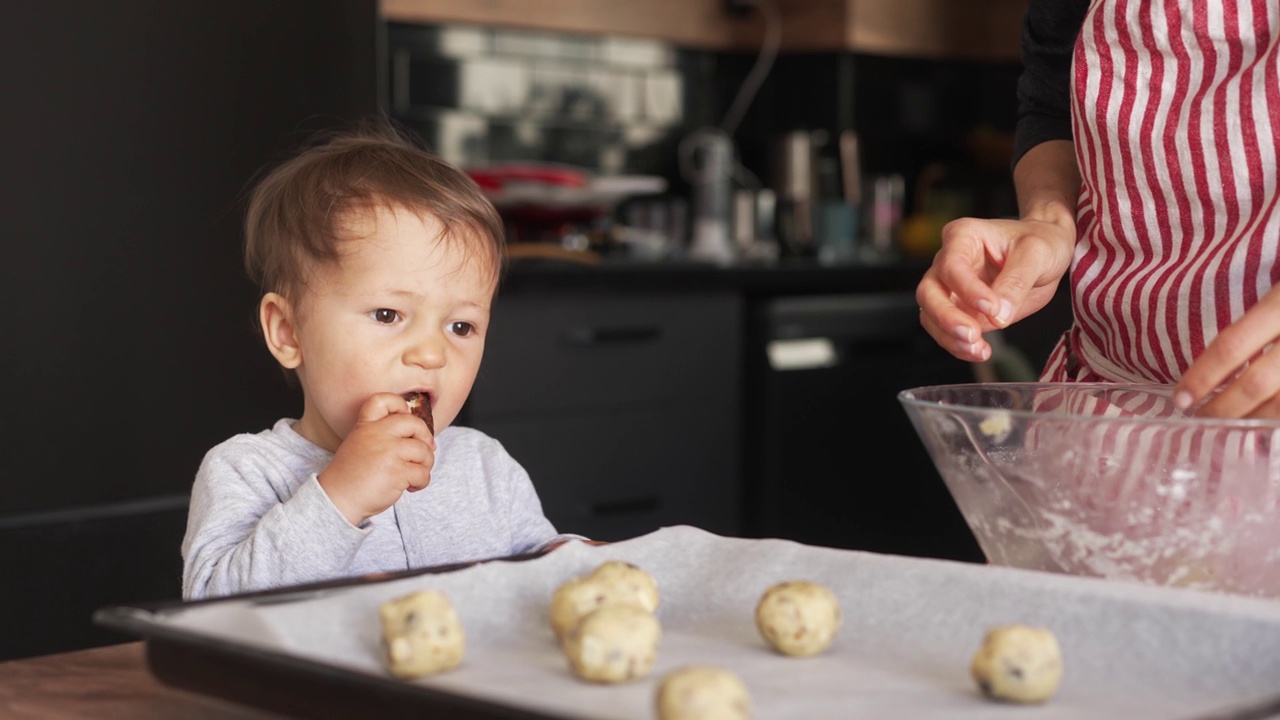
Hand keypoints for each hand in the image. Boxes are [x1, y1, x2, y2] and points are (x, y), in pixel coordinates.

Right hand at [318, 393, 435, 524]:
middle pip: (415, 423)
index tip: (405, 416)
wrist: (338, 500)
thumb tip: (424, 439)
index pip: (382, 400)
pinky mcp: (397, 472)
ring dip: (425, 465)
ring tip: (414, 474)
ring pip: (424, 451)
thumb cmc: (352, 476)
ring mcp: (388, 452)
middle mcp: (378, 435)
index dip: (399, 404)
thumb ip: (382, 436)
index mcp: (366, 426)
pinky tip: (410, 487)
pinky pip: (423, 473)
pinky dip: (422, 482)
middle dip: (425, 438)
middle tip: (423, 452)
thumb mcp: (359, 445)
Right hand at [916, 214, 1073, 362]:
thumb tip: (998, 316)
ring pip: (930, 315)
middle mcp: (948, 260)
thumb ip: (1016, 281)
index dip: (967, 289)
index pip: (952, 265)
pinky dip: (958, 346)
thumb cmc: (1041, 242)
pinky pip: (946, 331)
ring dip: (949, 337)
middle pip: (928, 292)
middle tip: (972, 335)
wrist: (1048, 251)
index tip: (992, 308)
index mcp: (963, 236)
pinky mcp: (959, 310)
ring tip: (979, 350)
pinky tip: (980, 351)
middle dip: (946, 317)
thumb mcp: (1037, 253)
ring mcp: (950, 287)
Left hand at [1175, 285, 1279, 418]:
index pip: (1231, 345)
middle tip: (1200, 418)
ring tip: (1230, 425)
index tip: (1180, 398)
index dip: (1202, 377)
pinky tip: (1262, 420)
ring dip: (1252, 420)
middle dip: (1223, 408)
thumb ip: (1255, 313)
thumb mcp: (1278, 288)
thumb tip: (1216, 350)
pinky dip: (1275, 417)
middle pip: (1255, 384)